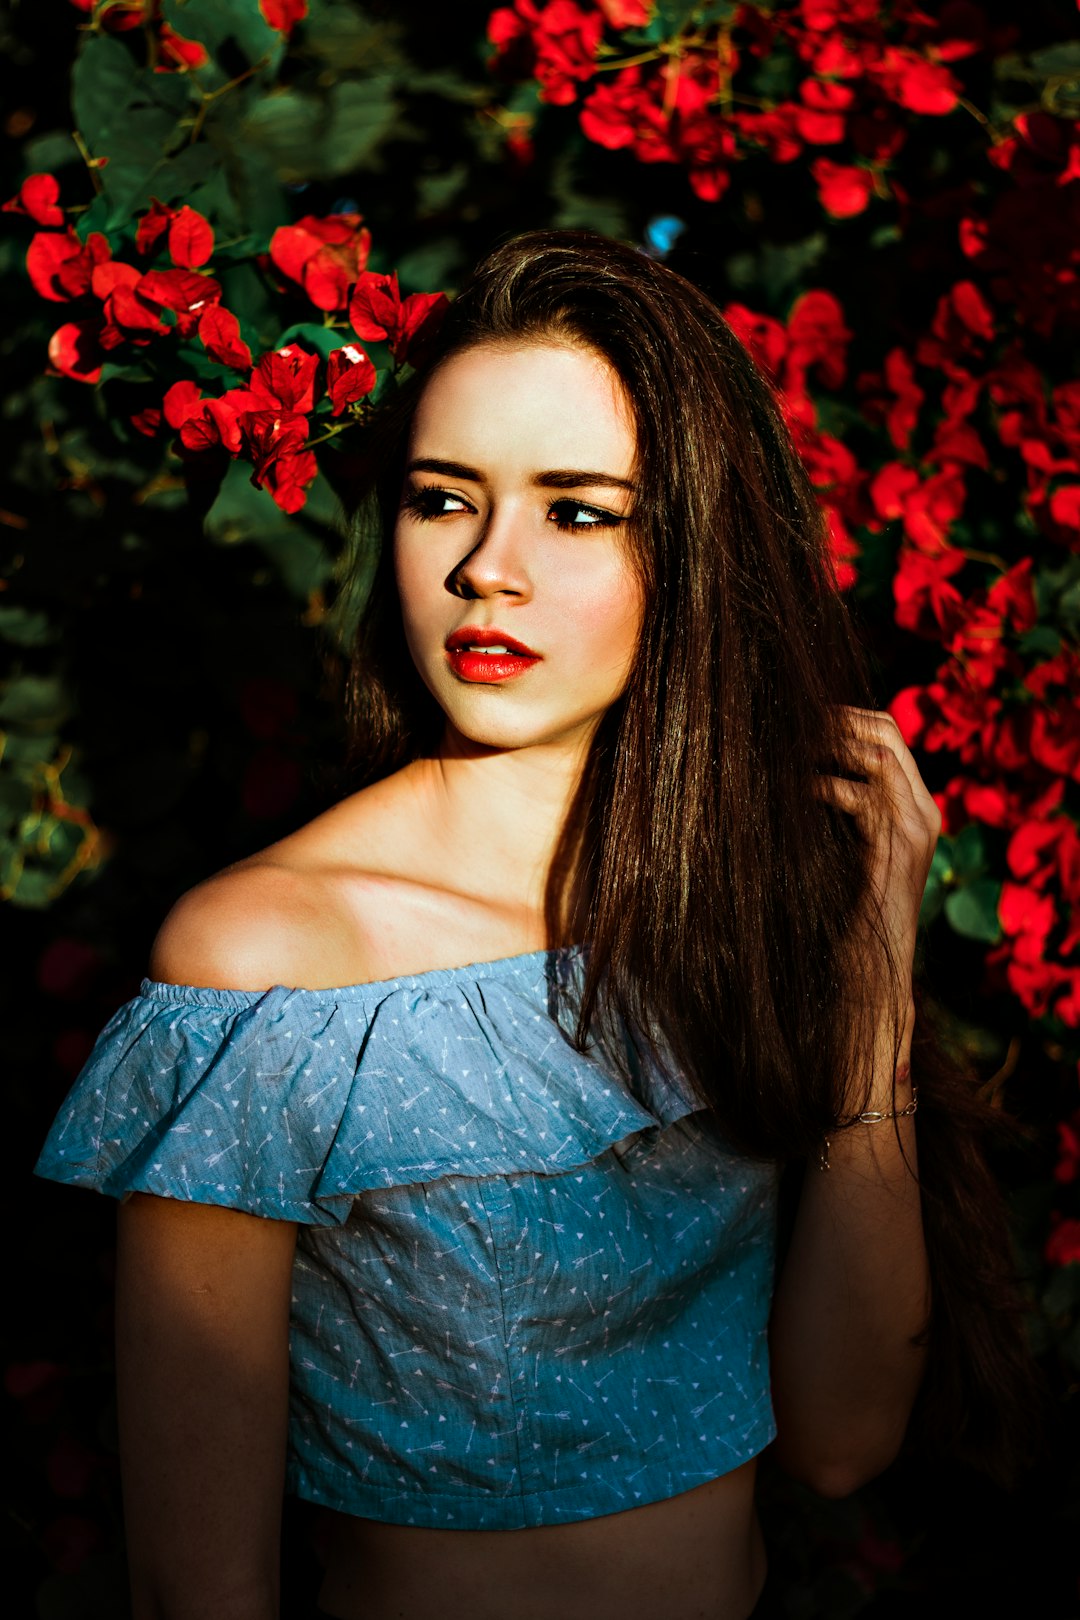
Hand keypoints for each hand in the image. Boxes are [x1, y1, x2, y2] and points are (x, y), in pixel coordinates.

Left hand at [818, 706, 941, 993]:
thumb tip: (803, 767)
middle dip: (838, 720)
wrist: (873, 967)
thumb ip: (844, 808)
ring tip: (788, 748)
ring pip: (880, 753)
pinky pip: (862, 794)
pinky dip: (824, 785)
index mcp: (913, 807)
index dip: (846, 718)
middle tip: (793, 723)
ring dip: (830, 744)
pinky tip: (795, 790)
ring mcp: (917, 827)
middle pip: (888, 731)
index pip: (888, 735)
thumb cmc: (850, 910)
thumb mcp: (849, 846)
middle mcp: (923, 810)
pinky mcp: (899, 847)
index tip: (803, 716)